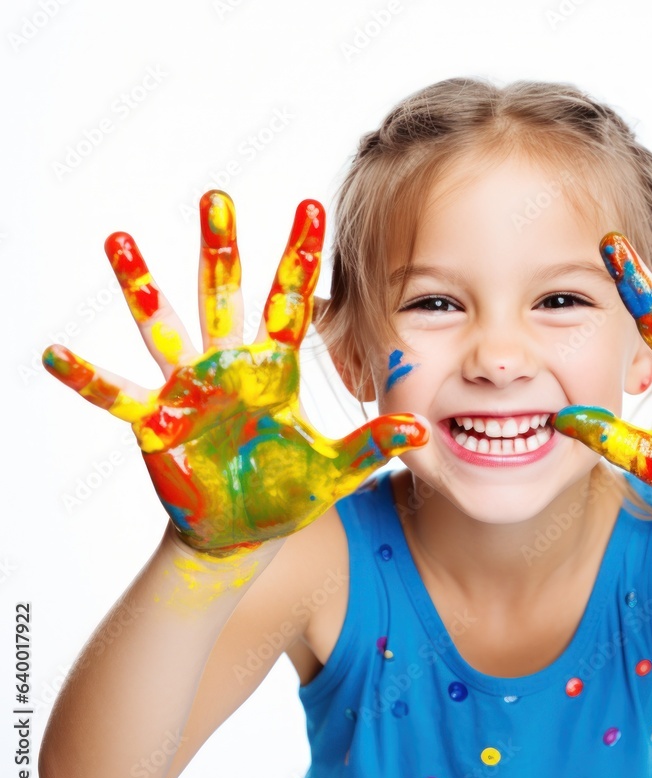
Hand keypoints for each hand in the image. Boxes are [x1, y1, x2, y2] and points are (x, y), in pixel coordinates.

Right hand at [44, 191, 427, 556]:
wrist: (241, 533)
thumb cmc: (285, 493)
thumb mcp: (333, 469)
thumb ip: (371, 445)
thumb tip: (421, 429)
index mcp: (274, 370)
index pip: (292, 304)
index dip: (300, 258)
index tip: (311, 207)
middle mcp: (229, 367)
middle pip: (224, 296)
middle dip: (220, 248)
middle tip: (216, 196)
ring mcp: (188, 390)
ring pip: (164, 327)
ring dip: (142, 288)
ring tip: (119, 241)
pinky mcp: (155, 422)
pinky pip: (116, 394)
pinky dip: (87, 378)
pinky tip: (54, 354)